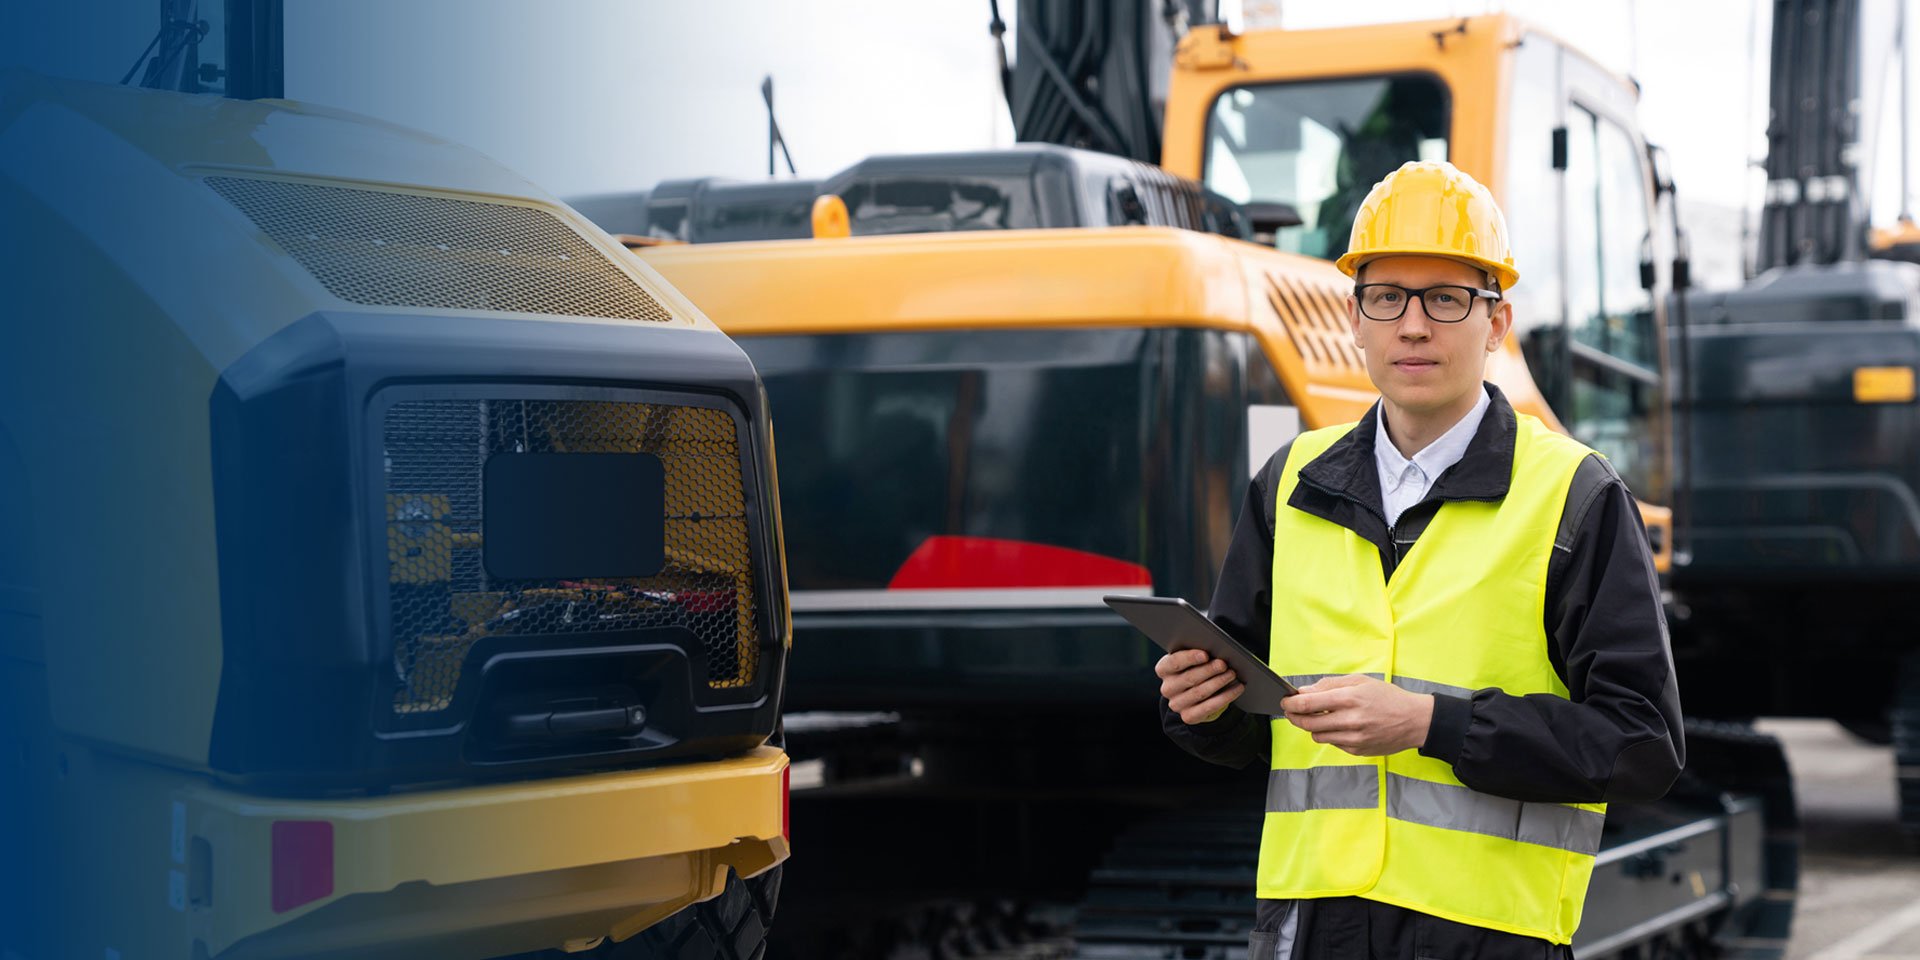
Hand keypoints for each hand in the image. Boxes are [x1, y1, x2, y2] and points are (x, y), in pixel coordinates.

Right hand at [1155, 648, 1244, 724]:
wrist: (1193, 692)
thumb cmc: (1194, 668)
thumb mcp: (1191, 659)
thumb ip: (1198, 654)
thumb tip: (1216, 650)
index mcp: (1163, 669)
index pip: (1174, 662)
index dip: (1189, 658)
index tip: (1205, 655)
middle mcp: (1167, 688)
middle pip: (1189, 678)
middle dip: (1209, 670)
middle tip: (1224, 664)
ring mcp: (1176, 704)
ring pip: (1200, 693)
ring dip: (1219, 682)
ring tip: (1232, 674)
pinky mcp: (1188, 716)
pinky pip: (1209, 707)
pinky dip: (1226, 697)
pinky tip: (1237, 688)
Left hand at [1279, 675, 1432, 756]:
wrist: (1414, 720)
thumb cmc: (1387, 697)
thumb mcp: (1359, 681)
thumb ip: (1329, 685)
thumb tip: (1304, 692)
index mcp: (1349, 699)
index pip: (1308, 704)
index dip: (1291, 704)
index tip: (1284, 702)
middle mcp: (1350, 720)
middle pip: (1308, 723)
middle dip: (1295, 717)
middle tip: (1291, 712)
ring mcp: (1354, 738)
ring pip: (1318, 735)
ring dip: (1313, 726)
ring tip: (1321, 717)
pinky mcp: (1358, 750)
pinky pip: (1333, 743)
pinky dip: (1331, 735)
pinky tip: (1341, 726)